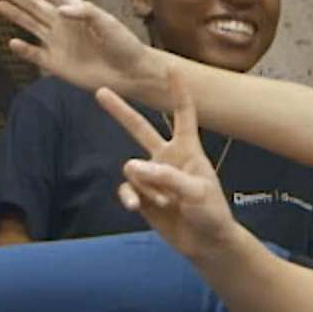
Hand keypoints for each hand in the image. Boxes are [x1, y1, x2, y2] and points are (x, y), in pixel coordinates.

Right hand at [0, 0, 163, 104]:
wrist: (131, 74)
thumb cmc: (124, 45)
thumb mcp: (107, 23)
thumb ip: (84, 13)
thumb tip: (60, 10)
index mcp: (75, 9)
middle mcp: (63, 24)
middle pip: (33, 5)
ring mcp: (59, 44)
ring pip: (31, 25)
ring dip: (15, 15)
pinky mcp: (57, 64)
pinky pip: (35, 55)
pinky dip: (23, 49)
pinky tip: (12, 42)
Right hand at [99, 65, 240, 262]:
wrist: (206, 244)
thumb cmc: (212, 214)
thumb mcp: (196, 192)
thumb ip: (165, 177)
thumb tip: (131, 166)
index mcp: (188, 150)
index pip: (183, 114)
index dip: (178, 91)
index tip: (172, 67)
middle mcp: (168, 159)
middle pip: (141, 128)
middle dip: (121, 111)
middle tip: (101, 90)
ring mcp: (154, 178)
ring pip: (133, 169)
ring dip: (144, 185)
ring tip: (164, 201)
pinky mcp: (144, 196)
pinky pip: (128, 189)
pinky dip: (130, 197)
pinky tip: (136, 207)